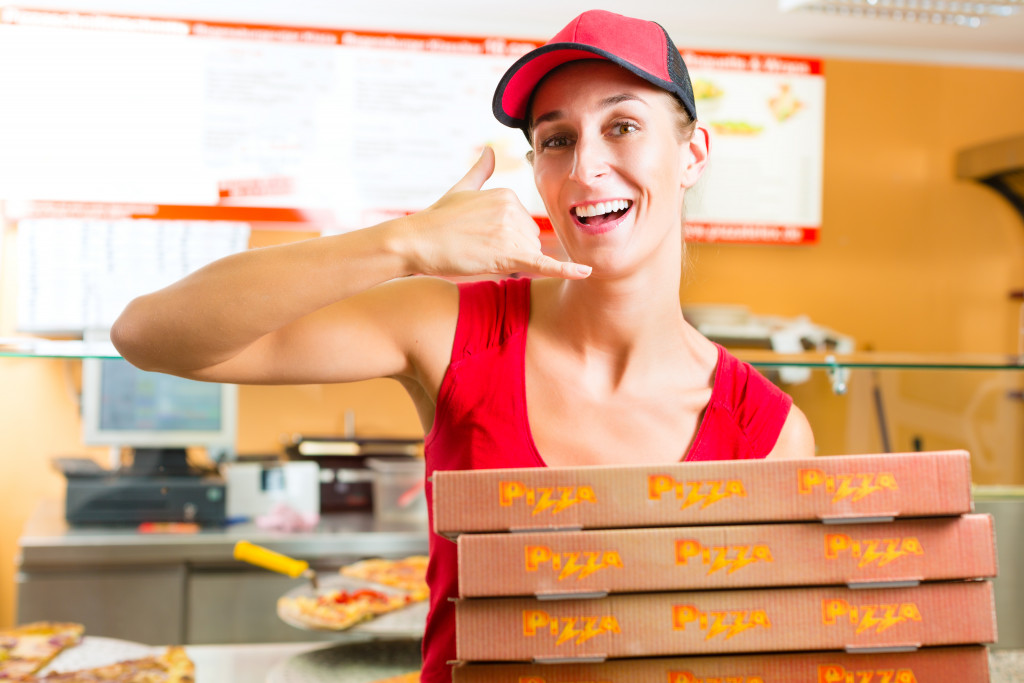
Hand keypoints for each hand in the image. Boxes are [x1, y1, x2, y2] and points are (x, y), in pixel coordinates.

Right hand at [399, 148, 590, 278]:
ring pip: (529, 256)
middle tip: (477, 248)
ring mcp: (512, 231)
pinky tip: (585, 272)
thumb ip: (480, 171)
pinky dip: (565, 269)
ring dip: (508, 261)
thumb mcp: (461, 189)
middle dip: (509, 250)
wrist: (417, 241)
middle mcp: (514, 209)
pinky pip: (543, 263)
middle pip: (529, 240)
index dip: (505, 237)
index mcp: (508, 194)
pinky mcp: (509, 253)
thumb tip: (490, 150)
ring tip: (478, 254)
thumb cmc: (436, 219)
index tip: (479, 237)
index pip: (523, 225)